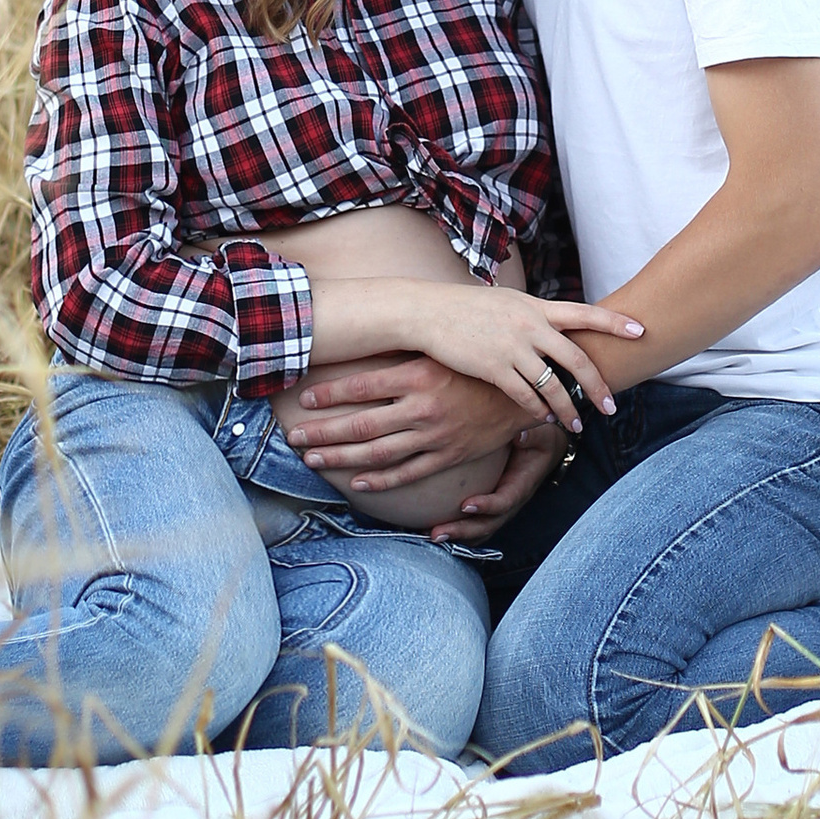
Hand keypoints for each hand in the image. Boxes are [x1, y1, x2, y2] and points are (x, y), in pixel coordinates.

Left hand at [286, 357, 523, 495]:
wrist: (525, 389)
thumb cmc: (478, 361)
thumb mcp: (441, 348)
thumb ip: (406, 350)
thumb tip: (368, 336)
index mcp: (418, 375)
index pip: (361, 386)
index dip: (329, 394)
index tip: (303, 398)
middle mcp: (422, 407)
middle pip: (360, 425)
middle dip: (322, 432)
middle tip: (294, 437)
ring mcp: (435, 435)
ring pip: (377, 453)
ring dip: (340, 458)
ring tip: (311, 459)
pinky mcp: (448, 455)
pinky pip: (408, 473)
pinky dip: (380, 481)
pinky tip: (356, 482)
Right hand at [396, 283, 641, 429]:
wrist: (428, 313)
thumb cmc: (467, 308)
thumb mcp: (507, 302)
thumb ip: (534, 314)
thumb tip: (557, 322)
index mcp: (537, 307)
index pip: (585, 313)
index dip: (615, 322)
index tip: (642, 330)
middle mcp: (530, 326)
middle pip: (576, 359)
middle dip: (597, 386)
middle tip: (611, 407)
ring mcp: (513, 347)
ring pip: (553, 385)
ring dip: (568, 408)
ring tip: (576, 425)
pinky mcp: (494, 368)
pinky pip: (525, 396)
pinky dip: (538, 410)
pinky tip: (544, 420)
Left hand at [424, 421, 564, 543]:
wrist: (544, 448)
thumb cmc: (538, 438)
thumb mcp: (538, 433)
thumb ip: (529, 435)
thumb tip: (518, 435)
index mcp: (522, 485)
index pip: (505, 501)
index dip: (487, 506)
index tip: (466, 505)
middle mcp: (510, 501)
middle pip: (488, 524)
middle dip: (463, 531)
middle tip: (437, 532)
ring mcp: (499, 507)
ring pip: (479, 529)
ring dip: (456, 535)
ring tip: (430, 535)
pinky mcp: (489, 506)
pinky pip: (473, 523)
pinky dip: (455, 530)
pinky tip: (428, 526)